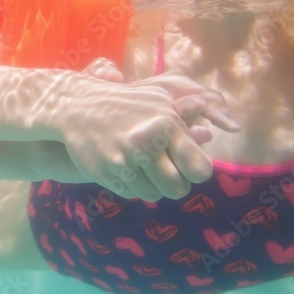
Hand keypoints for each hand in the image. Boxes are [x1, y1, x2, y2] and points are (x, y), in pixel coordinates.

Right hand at [57, 63, 238, 201]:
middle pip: (177, 187)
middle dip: (175, 184)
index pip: (199, 168)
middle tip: (167, 174)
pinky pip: (130, 193)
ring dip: (152, 186)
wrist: (77, 105)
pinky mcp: (106, 172)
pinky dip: (131, 186)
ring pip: (153, 194)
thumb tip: (216, 131)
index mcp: (166, 124)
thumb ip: (186, 117)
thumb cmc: (125, 101)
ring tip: (144, 170)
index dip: (196, 171)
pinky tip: (126, 169)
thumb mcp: (158, 100)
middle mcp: (147, 143)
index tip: (189, 167)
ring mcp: (124, 159)